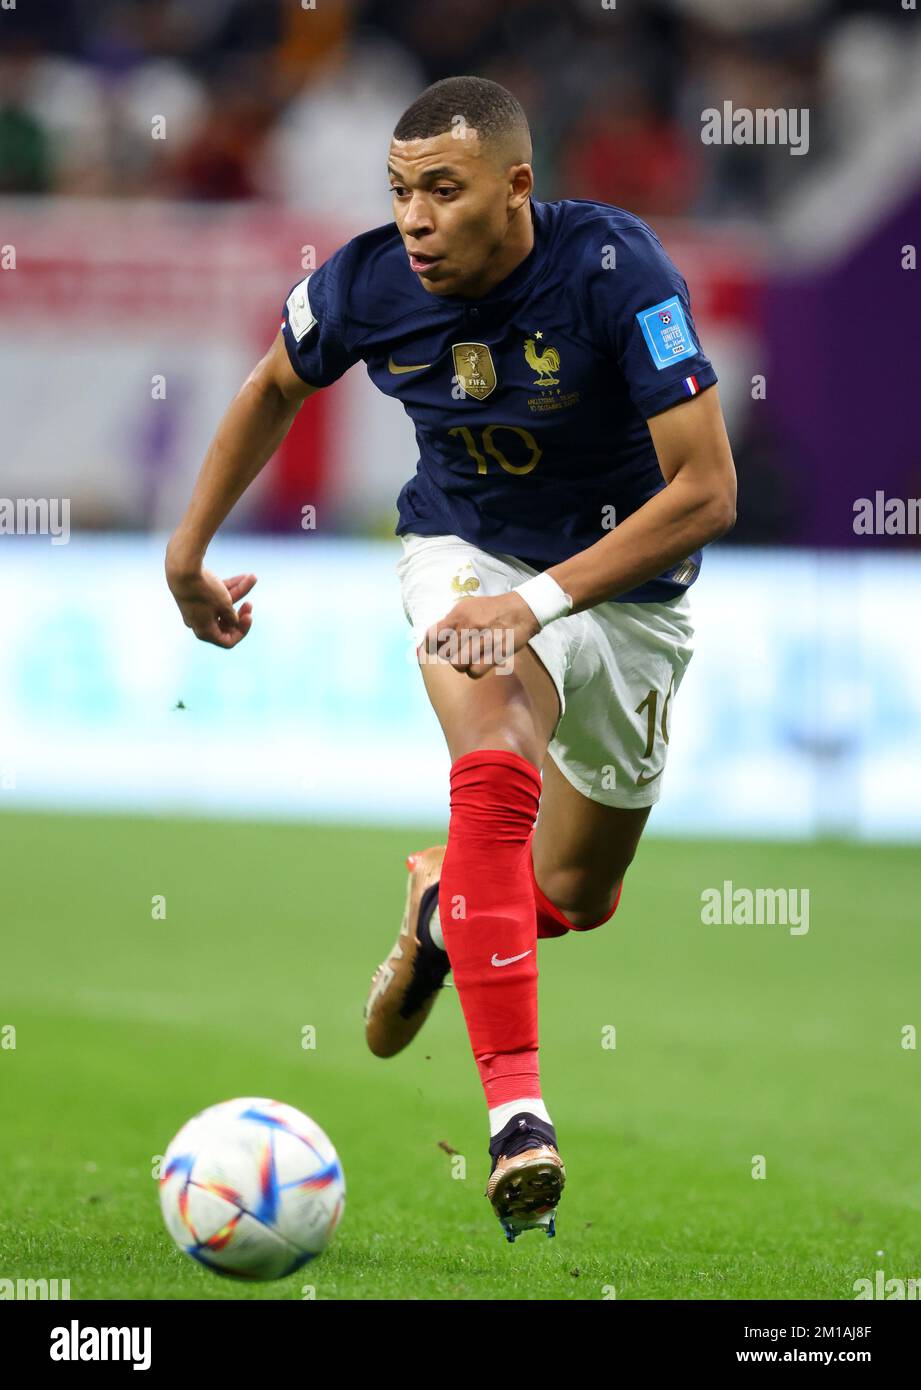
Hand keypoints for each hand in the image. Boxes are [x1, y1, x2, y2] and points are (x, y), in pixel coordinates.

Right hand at [166, 563, 256, 648]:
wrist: (182, 569)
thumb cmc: (204, 590)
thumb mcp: (225, 605)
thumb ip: (232, 617)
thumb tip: (234, 622)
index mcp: (205, 632)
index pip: (227, 641)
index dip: (242, 631)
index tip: (249, 617)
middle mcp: (199, 623)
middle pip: (226, 623)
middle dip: (241, 612)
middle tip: (250, 604)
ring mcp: (197, 609)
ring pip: (223, 604)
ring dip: (240, 592)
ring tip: (252, 578)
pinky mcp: (196, 595)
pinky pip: (216, 594)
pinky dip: (229, 587)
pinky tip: (244, 576)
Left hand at [419, 592, 539, 678]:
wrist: (521, 610)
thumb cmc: (493, 609)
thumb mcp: (468, 606)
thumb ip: (451, 620)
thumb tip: (436, 636)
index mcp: (458, 614)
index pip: (432, 636)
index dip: (431, 645)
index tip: (435, 648)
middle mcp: (468, 627)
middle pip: (445, 654)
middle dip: (450, 655)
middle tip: (459, 652)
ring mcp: (482, 640)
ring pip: (457, 664)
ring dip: (462, 664)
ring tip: (470, 658)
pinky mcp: (494, 653)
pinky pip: (474, 672)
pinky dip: (475, 670)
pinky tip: (480, 663)